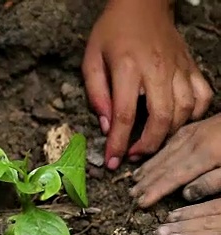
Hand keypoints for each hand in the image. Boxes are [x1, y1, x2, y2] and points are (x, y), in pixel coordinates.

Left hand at [82, 0, 212, 169]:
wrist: (141, 5)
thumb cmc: (112, 33)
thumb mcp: (91, 60)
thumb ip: (96, 94)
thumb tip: (106, 126)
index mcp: (127, 68)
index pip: (125, 115)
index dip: (119, 143)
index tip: (113, 161)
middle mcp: (156, 69)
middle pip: (160, 118)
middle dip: (148, 145)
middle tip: (134, 156)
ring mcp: (178, 68)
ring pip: (184, 111)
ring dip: (169, 134)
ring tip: (151, 142)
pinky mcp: (191, 67)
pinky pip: (202, 97)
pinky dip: (193, 115)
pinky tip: (177, 123)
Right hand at [130, 114, 220, 207]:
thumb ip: (214, 181)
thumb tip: (185, 194)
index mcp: (206, 154)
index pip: (174, 177)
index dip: (156, 191)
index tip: (141, 203)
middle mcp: (195, 141)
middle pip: (165, 164)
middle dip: (147, 180)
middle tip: (131, 194)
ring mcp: (196, 131)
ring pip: (165, 151)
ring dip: (149, 166)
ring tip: (135, 179)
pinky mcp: (200, 125)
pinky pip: (172, 140)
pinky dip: (159, 151)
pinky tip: (154, 156)